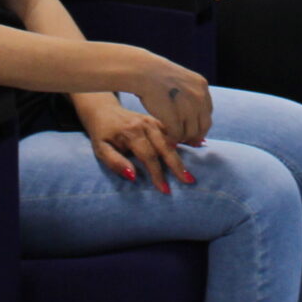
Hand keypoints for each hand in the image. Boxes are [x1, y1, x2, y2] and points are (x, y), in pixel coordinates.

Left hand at [79, 99, 196, 192]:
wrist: (104, 110)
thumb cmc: (102, 134)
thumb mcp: (101, 149)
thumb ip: (115, 162)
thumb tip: (133, 177)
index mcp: (132, 132)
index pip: (149, 156)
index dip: (157, 174)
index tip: (165, 190)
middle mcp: (146, 124)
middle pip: (165, 146)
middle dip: (177, 165)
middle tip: (189, 180)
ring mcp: (153, 120)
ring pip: (172, 138)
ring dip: (185, 153)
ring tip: (195, 166)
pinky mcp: (158, 119)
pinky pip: (174, 130)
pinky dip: (186, 137)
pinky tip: (200, 143)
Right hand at [124, 54, 214, 146]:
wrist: (144, 72)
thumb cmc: (158, 77)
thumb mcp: (182, 80)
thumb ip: (191, 95)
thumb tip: (194, 117)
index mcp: (202, 86)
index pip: (208, 113)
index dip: (200, 123)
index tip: (192, 129)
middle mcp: (199, 97)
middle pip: (203, 126)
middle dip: (194, 135)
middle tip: (185, 140)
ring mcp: (188, 108)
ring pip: (191, 133)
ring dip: (183, 137)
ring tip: (174, 137)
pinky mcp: (175, 118)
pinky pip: (178, 135)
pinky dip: (173, 139)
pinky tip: (167, 138)